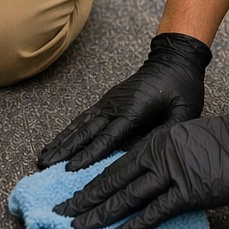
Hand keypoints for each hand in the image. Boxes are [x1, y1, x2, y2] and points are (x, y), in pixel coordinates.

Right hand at [38, 33, 211, 170]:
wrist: (174, 60)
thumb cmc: (182, 87)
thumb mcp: (185, 112)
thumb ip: (167, 133)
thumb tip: (147, 155)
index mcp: (134, 109)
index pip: (108, 137)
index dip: (89, 155)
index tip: (70, 169)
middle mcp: (115, 105)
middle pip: (86, 132)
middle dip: (65, 150)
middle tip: (44, 165)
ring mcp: (109, 102)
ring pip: (80, 125)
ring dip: (61, 141)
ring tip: (43, 157)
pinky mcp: (108, 101)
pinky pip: (84, 117)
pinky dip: (68, 130)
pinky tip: (58, 141)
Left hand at [54, 111, 228, 228]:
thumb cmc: (227, 142)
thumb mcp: (188, 139)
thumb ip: (167, 156)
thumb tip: (151, 176)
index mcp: (157, 141)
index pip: (117, 165)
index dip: (93, 182)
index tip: (73, 194)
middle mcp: (159, 154)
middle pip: (114, 180)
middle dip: (85, 199)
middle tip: (62, 212)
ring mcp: (172, 172)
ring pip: (128, 196)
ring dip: (101, 213)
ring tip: (79, 225)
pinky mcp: (189, 190)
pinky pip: (156, 210)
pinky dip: (135, 223)